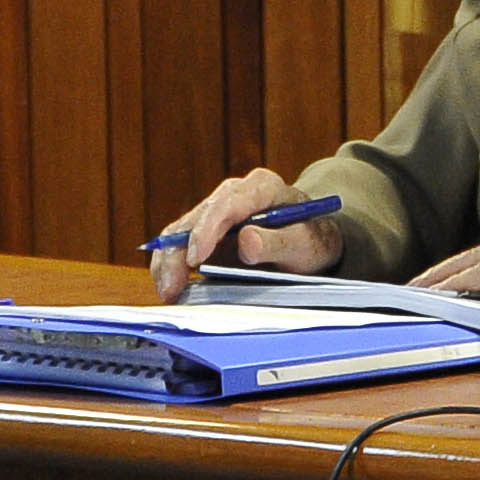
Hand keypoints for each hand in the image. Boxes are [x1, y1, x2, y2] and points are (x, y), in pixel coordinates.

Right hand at [148, 168, 344, 301]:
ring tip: (167, 292)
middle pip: (196, 218)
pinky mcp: (205, 233)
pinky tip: (169, 287)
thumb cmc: (311, 239)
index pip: (227, 204)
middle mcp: (234, 194)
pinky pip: (179, 246)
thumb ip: (279, 242)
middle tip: (172, 286)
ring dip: (168, 262)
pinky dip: (170, 266)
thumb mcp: (307, 244)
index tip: (196, 258)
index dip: (207, 230)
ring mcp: (216, 213)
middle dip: (179, 253)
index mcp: (262, 187)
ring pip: (180, 231)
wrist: (311, 242)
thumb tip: (247, 241)